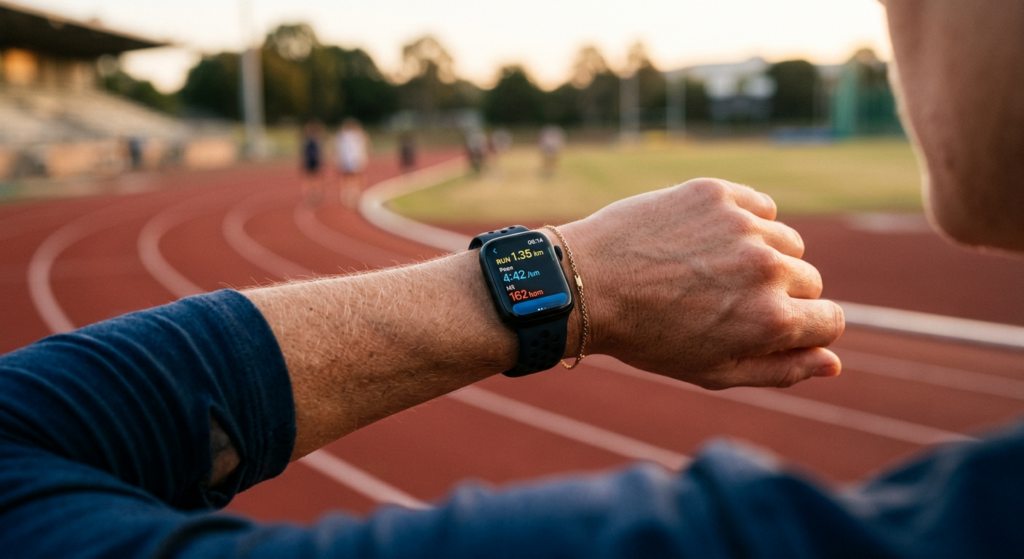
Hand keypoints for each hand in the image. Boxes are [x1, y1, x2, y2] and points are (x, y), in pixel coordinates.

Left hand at [557, 178, 844, 388]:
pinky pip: (760, 206)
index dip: (806, 328)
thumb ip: (780, 370)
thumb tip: (834, 362)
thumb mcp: (713, 371)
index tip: (776, 325)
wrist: (585, 284)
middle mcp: (767, 269)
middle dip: (781, 293)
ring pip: (787, 241)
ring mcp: (743, 226)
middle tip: (725, 300)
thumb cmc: (646, 337)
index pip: (831, 320)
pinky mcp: (718, 192)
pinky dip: (744, 221)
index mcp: (772, 321)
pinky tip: (707, 238)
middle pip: (810, 280)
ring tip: (712, 270)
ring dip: (763, 255)